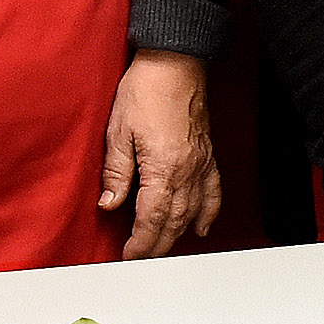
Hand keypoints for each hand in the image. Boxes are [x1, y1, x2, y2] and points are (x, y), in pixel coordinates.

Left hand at [99, 48, 220, 258]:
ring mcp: (201, 164)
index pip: (151, 219)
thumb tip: (110, 203)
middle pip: (173, 221)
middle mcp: (187, 171)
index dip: (140, 243)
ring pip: (193, 212)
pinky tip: (202, 228)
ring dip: (178, 235)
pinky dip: (209, 213)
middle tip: (141, 260)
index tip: (129, 256)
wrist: (175, 62)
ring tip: (164, 250)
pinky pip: (213, 192)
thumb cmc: (146, 90)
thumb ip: (116, 171)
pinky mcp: (207, 155)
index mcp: (163, 167)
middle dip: (157, 246)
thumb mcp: (118, 130)